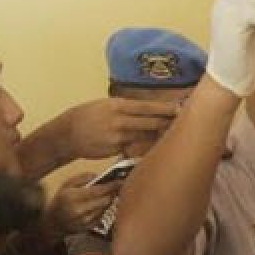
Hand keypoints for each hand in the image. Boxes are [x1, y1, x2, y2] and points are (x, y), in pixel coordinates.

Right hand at [40, 172, 116, 238]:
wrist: (53, 221)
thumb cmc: (61, 200)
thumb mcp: (66, 184)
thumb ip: (82, 178)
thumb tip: (98, 175)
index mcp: (73, 196)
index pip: (98, 190)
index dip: (112, 185)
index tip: (121, 181)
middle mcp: (79, 210)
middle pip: (105, 200)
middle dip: (112, 192)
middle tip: (117, 186)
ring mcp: (85, 220)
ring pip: (105, 208)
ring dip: (108, 201)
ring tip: (107, 194)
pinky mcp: (89, 227)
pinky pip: (102, 216)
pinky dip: (103, 209)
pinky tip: (99, 205)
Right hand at [59, 98, 178, 160]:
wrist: (68, 133)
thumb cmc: (89, 117)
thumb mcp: (106, 105)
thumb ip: (127, 108)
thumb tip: (150, 110)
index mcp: (118, 105)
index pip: (148, 107)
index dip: (167, 109)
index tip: (182, 109)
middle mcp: (120, 119)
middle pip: (153, 122)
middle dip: (170, 123)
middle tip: (186, 124)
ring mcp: (119, 136)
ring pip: (148, 137)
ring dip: (161, 136)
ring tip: (176, 136)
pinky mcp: (117, 149)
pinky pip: (137, 148)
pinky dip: (148, 147)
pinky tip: (158, 148)